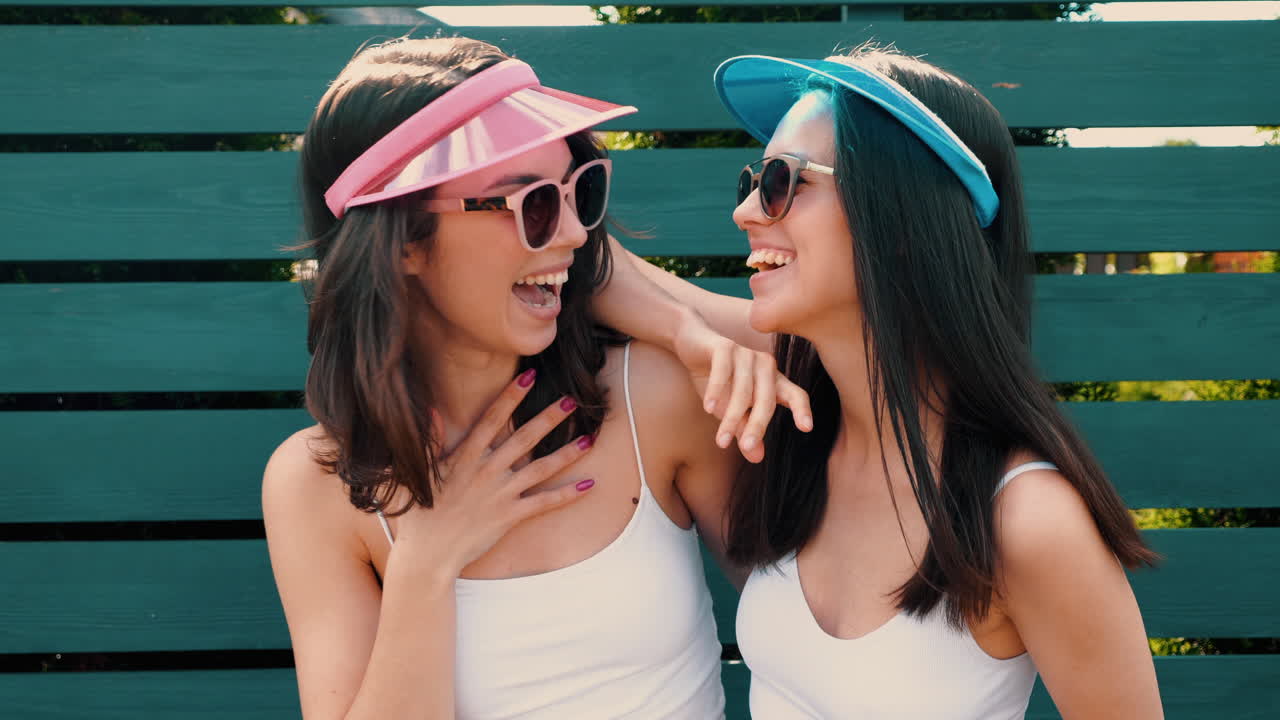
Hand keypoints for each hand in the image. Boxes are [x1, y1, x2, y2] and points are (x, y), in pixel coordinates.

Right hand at [388, 370, 595, 579]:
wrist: (428, 553)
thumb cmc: (419, 514)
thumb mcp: (419, 472)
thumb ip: (429, 440)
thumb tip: (431, 410)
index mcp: (465, 456)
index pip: (493, 418)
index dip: (512, 395)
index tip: (530, 375)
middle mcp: (487, 470)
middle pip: (525, 437)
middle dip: (550, 417)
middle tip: (572, 399)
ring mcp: (501, 493)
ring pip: (541, 467)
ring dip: (567, 452)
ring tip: (590, 438)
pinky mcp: (510, 516)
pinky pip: (544, 502)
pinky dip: (567, 494)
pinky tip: (588, 484)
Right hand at [671, 310, 811, 463]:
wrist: (692, 343)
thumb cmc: (717, 378)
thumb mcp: (731, 407)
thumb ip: (745, 429)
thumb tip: (757, 457)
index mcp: (773, 380)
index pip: (796, 394)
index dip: (802, 410)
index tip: (806, 428)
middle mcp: (765, 365)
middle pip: (767, 400)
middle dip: (757, 426)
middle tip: (746, 447)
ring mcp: (746, 354)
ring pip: (743, 392)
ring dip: (731, 417)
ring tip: (720, 440)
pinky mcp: (724, 347)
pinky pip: (723, 372)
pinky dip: (716, 391)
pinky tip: (708, 408)